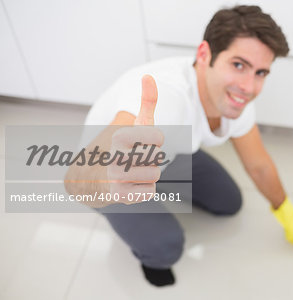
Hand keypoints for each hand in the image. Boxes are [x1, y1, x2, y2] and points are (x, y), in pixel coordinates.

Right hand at [107, 75, 163, 204]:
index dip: (154, 140)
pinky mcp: (119, 195)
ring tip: (130, 172)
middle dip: (149, 159)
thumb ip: (146, 102)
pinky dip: (143, 190)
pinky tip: (129, 185)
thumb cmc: (119, 148)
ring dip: (147, 175)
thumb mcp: (133, 124)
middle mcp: (115, 155)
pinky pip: (151, 192)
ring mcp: (116, 177)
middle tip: (132, 159)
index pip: (159, 137)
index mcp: (120, 135)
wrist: (90, 178)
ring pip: (155, 175)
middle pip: (157, 158)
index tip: (139, 141)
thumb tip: (149, 76)